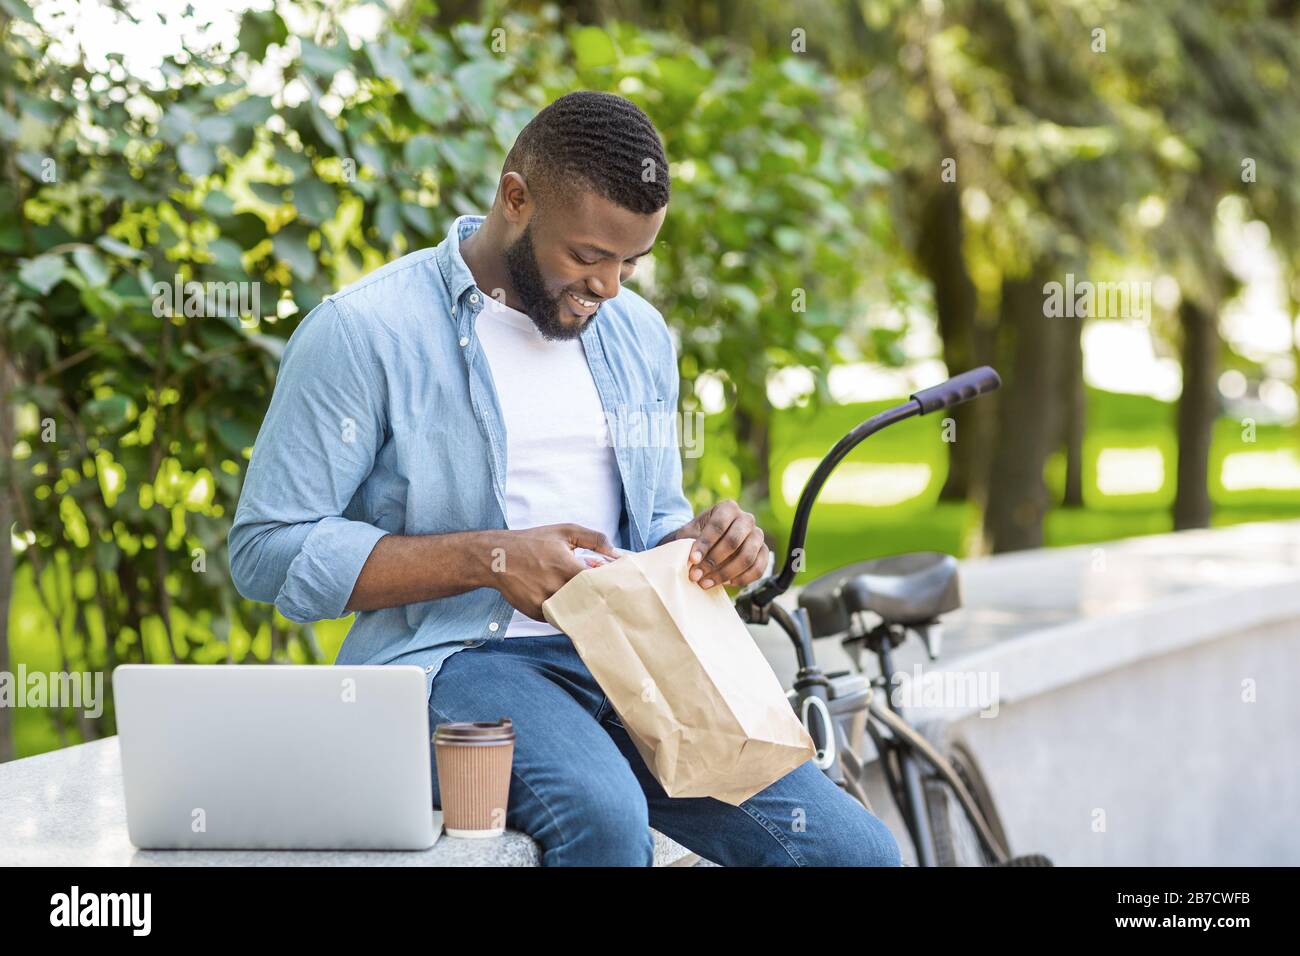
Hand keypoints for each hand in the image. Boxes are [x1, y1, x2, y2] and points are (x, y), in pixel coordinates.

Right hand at [489, 524, 616, 619]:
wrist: (497, 557)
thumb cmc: (533, 542)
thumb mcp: (565, 531)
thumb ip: (594, 539)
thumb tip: (617, 553)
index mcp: (566, 567)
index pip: (599, 583)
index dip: (608, 583)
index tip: (613, 581)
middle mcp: (555, 588)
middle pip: (589, 601)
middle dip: (598, 597)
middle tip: (603, 592)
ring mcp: (545, 603)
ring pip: (574, 612)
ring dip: (582, 605)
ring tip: (584, 595)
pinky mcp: (536, 613)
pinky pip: (558, 617)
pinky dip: (565, 610)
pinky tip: (566, 600)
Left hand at [668, 500, 768, 590]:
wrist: (708, 543)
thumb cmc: (697, 536)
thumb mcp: (689, 534)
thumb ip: (688, 542)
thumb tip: (692, 560)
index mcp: (728, 508)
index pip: (718, 525)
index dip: (705, 544)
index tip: (692, 560)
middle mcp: (746, 519)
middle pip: (733, 541)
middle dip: (713, 561)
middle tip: (696, 575)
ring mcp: (757, 535)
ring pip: (747, 557)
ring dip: (725, 573)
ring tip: (706, 583)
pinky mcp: (763, 552)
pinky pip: (758, 569)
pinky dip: (742, 579)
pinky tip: (726, 583)